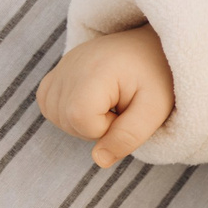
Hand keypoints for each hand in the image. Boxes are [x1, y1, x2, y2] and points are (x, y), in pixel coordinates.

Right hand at [35, 26, 173, 165]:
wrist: (154, 47)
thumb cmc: (158, 78)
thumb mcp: (155, 109)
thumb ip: (129, 136)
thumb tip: (99, 160)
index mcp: (96, 70)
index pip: (82, 121)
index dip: (107, 127)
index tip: (128, 110)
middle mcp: (71, 64)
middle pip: (67, 121)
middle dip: (97, 125)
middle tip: (122, 104)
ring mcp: (62, 65)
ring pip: (56, 116)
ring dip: (84, 119)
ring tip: (110, 100)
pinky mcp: (59, 68)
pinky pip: (49, 103)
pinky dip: (68, 111)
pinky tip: (92, 100)